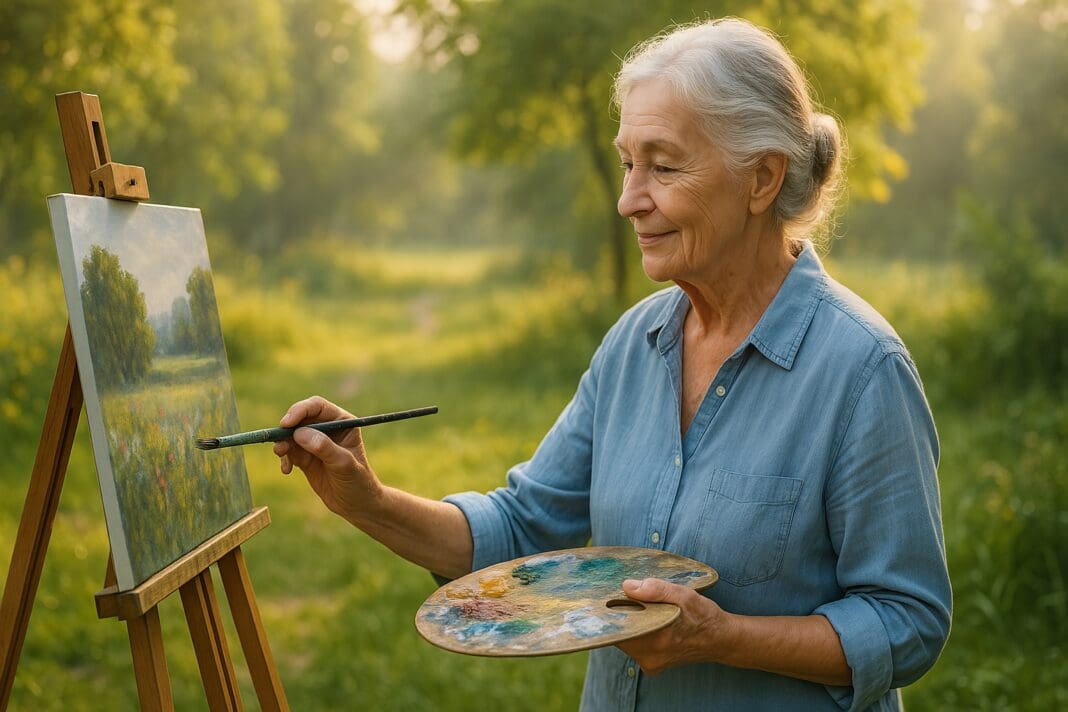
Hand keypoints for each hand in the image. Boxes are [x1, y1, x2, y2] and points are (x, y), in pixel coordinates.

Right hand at [273, 396, 382, 523]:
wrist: (357, 505)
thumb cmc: (358, 482)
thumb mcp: (344, 464)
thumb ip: (324, 448)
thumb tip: (300, 433)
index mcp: (342, 421)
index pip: (317, 407)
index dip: (300, 410)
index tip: (286, 424)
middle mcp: (327, 428)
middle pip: (299, 418)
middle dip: (287, 430)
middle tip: (280, 445)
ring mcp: (315, 442)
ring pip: (290, 435)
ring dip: (283, 444)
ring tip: (283, 458)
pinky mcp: (305, 457)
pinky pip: (288, 451)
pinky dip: (284, 458)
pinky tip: (287, 470)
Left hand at [615, 577, 729, 674]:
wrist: (721, 640)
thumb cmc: (704, 616)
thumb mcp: (684, 596)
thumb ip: (656, 590)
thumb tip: (628, 586)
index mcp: (656, 641)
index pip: (618, 627)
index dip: (612, 610)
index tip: (610, 597)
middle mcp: (650, 657)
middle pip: (619, 634)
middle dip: (620, 615)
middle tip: (624, 598)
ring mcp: (650, 664)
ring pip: (626, 640)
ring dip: (629, 624)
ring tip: (639, 608)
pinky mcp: (652, 666)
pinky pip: (634, 646)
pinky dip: (637, 632)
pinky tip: (647, 621)